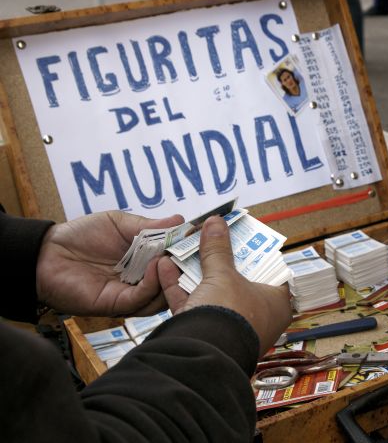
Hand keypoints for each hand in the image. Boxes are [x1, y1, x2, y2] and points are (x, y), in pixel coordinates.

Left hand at [36, 211, 183, 316]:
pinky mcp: (117, 304)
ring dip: (171, 277)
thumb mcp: (120, 223)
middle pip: (174, 281)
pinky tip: (156, 268)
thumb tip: (181, 220)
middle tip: (197, 253)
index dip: (190, 252)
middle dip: (187, 268)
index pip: (176, 260)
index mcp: (146, 260)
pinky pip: (142, 300)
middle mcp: (142, 280)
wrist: (45, 253)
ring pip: (163, 295)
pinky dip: (153, 285)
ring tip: (173, 258)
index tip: (205, 239)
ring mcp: (131, 294)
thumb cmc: (80, 235)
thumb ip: (150, 226)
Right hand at [158, 216, 291, 355]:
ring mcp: (230, 327)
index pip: (272, 273)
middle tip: (210, 240)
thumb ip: (218, 249)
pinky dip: (179, 289)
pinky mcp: (205, 334)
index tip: (241, 238)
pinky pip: (193, 307)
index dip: (256, 254)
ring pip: (212, 295)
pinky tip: (164, 267)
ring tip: (183, 249)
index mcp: (276, 303)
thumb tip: (216, 222)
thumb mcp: (223, 275)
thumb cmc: (229, 313)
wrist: (202, 354)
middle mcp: (257, 317)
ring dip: (195, 273)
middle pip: (238, 282)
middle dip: (220, 262)